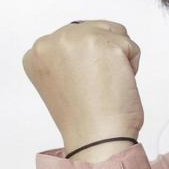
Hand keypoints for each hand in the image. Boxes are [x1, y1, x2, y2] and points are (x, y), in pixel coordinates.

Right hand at [23, 20, 143, 159]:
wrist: (95, 139)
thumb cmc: (83, 118)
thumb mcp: (59, 81)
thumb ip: (65, 57)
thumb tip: (87, 42)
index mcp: (36, 53)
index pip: (73, 37)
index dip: (87, 61)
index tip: (82, 84)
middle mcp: (51, 41)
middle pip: (94, 30)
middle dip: (104, 56)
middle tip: (96, 86)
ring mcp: (77, 39)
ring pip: (114, 34)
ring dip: (118, 58)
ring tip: (106, 84)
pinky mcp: (104, 43)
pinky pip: (131, 46)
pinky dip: (132, 65)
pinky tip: (117, 85)